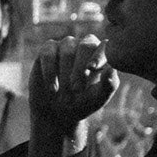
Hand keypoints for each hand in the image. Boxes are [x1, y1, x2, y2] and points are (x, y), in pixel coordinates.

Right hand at [28, 35, 117, 156]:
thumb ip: (108, 85)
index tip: (92, 74)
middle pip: (84, 42)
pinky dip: (49, 69)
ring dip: (64, 69)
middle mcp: (83, 48)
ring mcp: (64, 48)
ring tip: (64, 89)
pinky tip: (51, 86)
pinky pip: (46, 51)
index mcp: (100, 55)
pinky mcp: (45, 53)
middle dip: (79, 67)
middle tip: (75, 88)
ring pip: (65, 46)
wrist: (57, 114)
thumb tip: (110, 70)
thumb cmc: (82, 105)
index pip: (103, 44)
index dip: (97, 57)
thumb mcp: (98, 99)